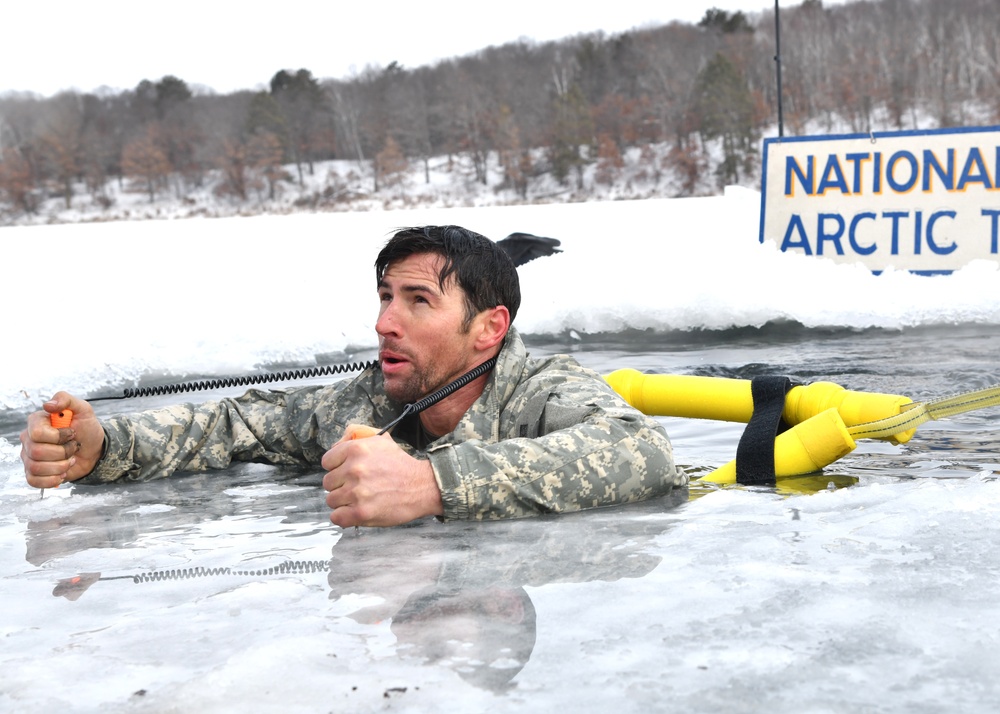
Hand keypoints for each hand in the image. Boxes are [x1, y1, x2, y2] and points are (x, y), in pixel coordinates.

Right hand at [20, 392, 104, 488]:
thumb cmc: (87, 429)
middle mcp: (28, 439)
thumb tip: (47, 405)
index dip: (58, 437)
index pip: (37, 433)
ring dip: (60, 466)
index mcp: (36, 422)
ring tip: (70, 459)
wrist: (93, 450)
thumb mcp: (84, 410)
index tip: (72, 433)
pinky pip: (33, 481)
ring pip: (36, 468)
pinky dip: (52, 479)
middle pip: (37, 452)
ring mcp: (28, 456)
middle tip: (73, 447)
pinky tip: (62, 472)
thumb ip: (66, 400)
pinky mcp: (33, 472)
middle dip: (63, 452)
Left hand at [322, 426, 443, 526]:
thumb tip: (335, 446)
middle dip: (340, 485)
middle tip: (357, 486)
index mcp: (356, 449)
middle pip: (328, 482)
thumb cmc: (400, 464)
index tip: (347, 472)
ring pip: (331, 500)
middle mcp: (354, 469)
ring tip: (360, 499)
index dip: (337, 468)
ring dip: (343, 502)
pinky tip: (356, 511)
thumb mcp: (380, 439)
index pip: (327, 461)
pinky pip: (337, 517)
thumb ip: (354, 435)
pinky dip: (344, 517)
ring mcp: (357, 492)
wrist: (422, 486)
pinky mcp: (361, 513)